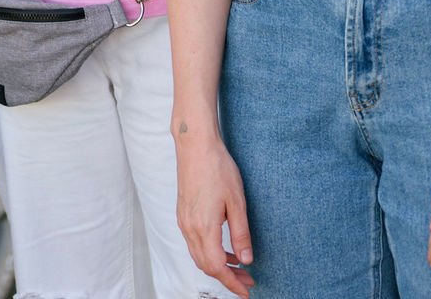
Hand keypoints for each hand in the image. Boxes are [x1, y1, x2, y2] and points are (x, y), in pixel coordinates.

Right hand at [176, 135, 254, 296]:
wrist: (195, 146)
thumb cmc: (218, 169)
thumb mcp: (237, 203)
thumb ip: (241, 234)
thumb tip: (246, 260)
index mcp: (204, 227)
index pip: (216, 267)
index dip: (232, 283)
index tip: (246, 291)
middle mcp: (190, 228)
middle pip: (205, 266)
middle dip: (227, 278)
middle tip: (248, 281)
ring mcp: (184, 221)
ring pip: (198, 256)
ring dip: (217, 266)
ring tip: (239, 266)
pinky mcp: (183, 214)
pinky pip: (194, 243)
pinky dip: (209, 253)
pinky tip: (224, 248)